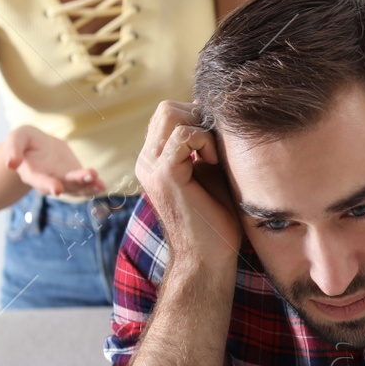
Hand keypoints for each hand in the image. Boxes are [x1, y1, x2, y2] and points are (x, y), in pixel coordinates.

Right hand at [5, 125, 106, 196]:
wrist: (38, 146)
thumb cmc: (25, 141)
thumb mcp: (17, 138)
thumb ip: (12, 149)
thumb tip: (10, 163)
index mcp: (31, 173)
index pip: (39, 181)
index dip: (48, 185)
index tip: (57, 190)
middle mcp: (48, 182)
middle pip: (63, 185)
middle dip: (76, 182)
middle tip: (89, 177)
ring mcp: (63, 182)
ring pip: (76, 188)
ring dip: (88, 186)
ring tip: (99, 183)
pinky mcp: (75, 178)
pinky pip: (85, 185)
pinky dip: (94, 186)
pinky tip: (103, 185)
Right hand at [134, 100, 240, 268]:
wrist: (208, 257)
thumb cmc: (216, 217)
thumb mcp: (210, 171)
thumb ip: (205, 144)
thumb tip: (214, 114)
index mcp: (154, 158)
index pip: (168, 113)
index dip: (197, 118)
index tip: (217, 142)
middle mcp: (147, 159)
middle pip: (166, 108)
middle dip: (198, 118)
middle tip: (216, 147)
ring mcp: (151, 166)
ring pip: (169, 113)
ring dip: (201, 128)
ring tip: (214, 156)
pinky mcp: (164, 174)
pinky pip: (182, 135)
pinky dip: (204, 141)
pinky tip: (213, 162)